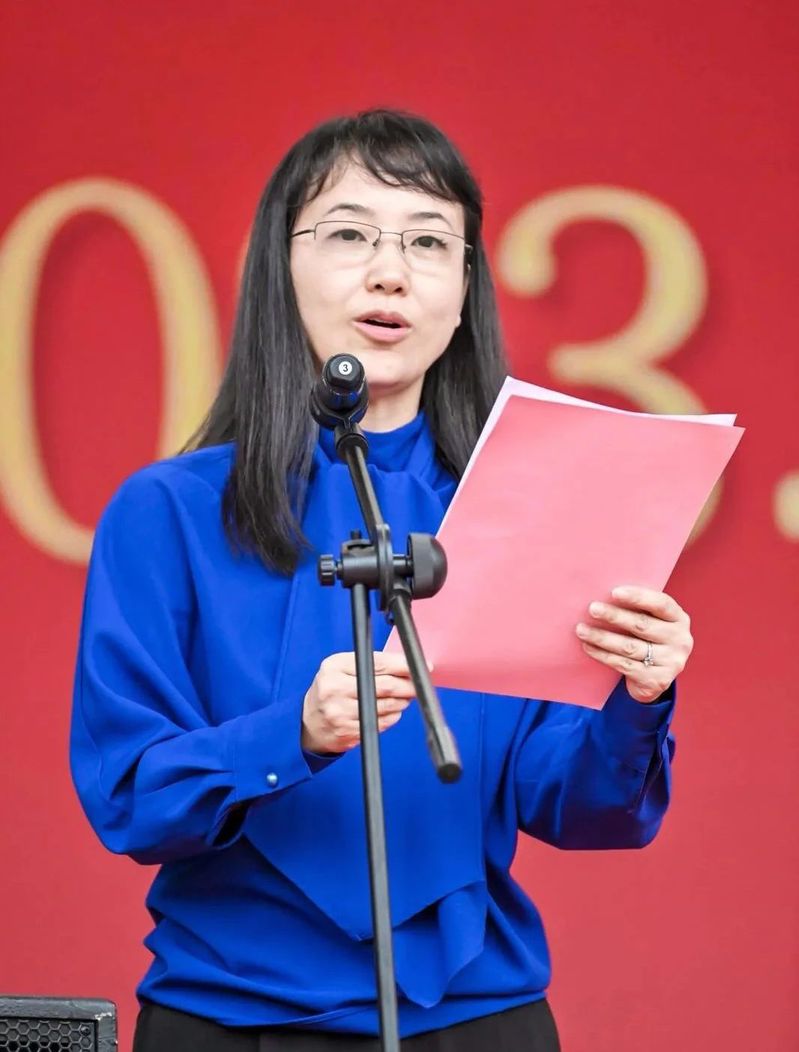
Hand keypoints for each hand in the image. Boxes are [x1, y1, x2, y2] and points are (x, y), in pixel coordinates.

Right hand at [301, 651, 417, 753]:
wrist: (309, 723)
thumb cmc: (331, 690)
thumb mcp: (341, 668)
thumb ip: (370, 663)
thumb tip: (406, 664)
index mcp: (334, 667)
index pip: (378, 663)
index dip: (403, 665)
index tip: (421, 666)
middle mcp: (335, 689)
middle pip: (385, 686)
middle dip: (408, 685)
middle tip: (418, 685)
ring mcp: (341, 713)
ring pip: (387, 706)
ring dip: (402, 701)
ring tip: (404, 697)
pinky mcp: (348, 732)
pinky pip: (382, 723)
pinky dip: (392, 716)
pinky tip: (391, 711)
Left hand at [575, 586, 693, 702]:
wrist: (655, 677)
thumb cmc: (648, 639)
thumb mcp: (653, 621)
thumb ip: (639, 608)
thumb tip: (604, 594)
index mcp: (679, 619)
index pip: (661, 604)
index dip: (638, 597)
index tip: (614, 592)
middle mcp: (680, 640)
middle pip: (642, 625)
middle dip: (614, 616)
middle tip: (592, 608)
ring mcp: (670, 662)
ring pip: (629, 647)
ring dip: (602, 637)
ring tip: (581, 629)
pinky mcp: (657, 680)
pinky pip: (623, 664)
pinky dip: (602, 655)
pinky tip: (588, 646)